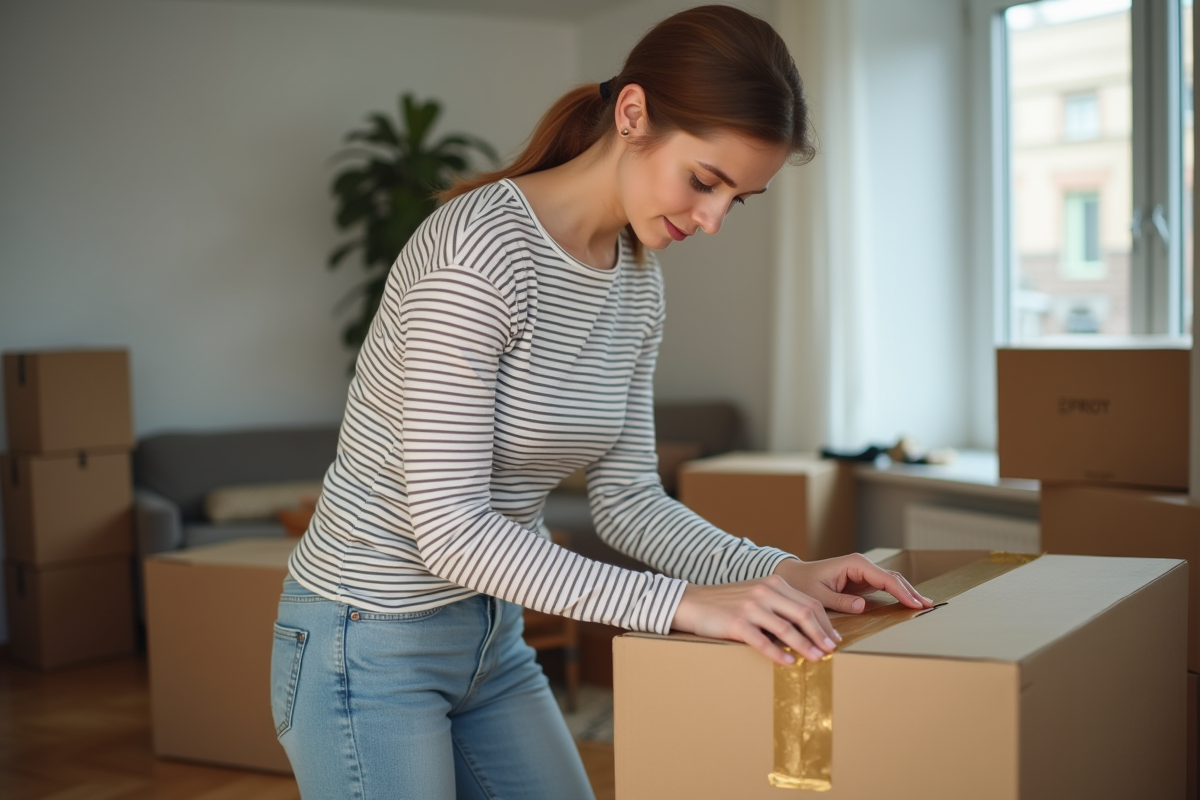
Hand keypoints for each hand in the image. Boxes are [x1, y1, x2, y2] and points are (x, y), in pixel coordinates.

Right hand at [670, 574, 843, 665]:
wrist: (691, 602)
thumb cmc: (725, 602)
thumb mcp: (755, 594)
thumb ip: (778, 604)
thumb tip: (806, 627)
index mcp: (773, 583)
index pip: (809, 603)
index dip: (825, 622)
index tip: (833, 638)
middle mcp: (765, 591)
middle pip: (804, 614)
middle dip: (821, 634)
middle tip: (831, 650)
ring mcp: (751, 607)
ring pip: (787, 629)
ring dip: (805, 646)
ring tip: (817, 659)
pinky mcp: (737, 623)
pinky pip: (763, 641)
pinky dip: (778, 654)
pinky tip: (789, 663)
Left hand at [771, 554, 933, 615]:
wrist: (793, 577)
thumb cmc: (802, 584)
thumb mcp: (818, 595)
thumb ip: (840, 600)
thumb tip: (863, 606)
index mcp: (854, 564)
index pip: (884, 578)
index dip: (902, 591)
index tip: (915, 604)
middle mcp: (861, 566)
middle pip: (893, 578)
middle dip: (911, 591)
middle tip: (929, 606)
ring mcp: (863, 573)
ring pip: (892, 581)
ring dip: (908, 593)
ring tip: (926, 606)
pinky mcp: (862, 582)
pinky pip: (885, 587)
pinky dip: (898, 595)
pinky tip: (909, 604)